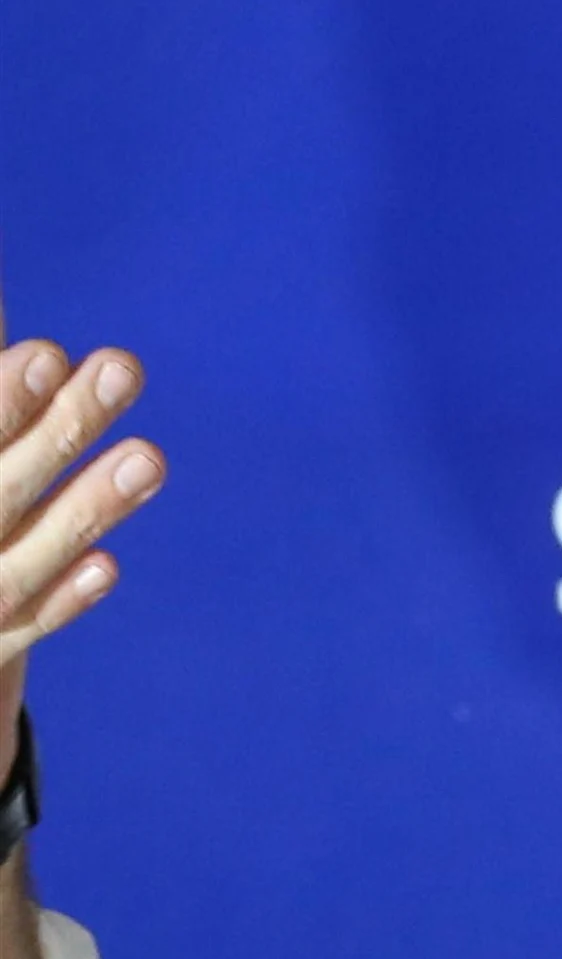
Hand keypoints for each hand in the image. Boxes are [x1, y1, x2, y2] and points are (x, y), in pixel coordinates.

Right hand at [0, 341, 160, 767]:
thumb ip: (5, 409)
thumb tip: (22, 325)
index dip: (2, 401)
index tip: (49, 352)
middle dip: (56, 432)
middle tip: (123, 366)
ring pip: (14, 564)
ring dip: (83, 509)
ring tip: (150, 457)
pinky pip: (14, 634)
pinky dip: (57, 603)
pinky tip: (106, 566)